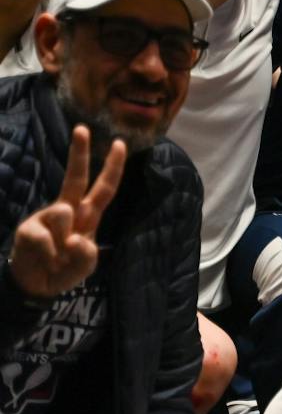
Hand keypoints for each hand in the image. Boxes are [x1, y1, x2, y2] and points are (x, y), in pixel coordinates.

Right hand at [9, 126, 125, 300]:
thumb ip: (86, 254)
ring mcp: (47, 217)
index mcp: (88, 215)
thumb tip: (74, 239)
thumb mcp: (86, 265)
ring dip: (64, 242)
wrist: (36, 285)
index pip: (104, 189)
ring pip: (63, 214)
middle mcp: (68, 210)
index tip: (120, 144)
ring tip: (57, 257)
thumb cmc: (64, 269)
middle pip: (76, 179)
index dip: (113, 168)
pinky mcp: (29, 228)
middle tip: (81, 128)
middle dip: (79, 153)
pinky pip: (45, 237)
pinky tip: (45, 259)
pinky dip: (50, 254)